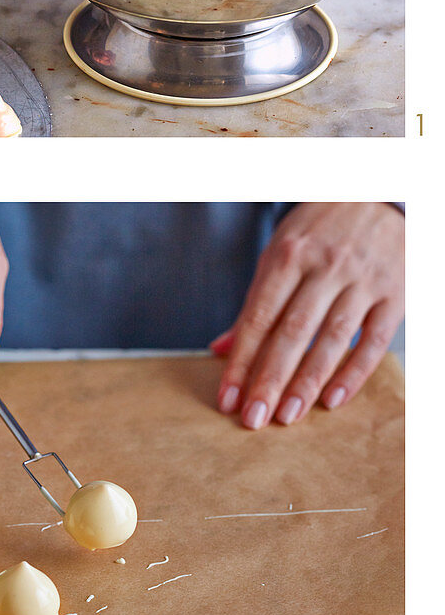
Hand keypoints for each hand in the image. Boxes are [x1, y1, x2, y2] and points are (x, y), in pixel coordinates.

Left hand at [211, 203, 403, 428]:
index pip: (258, 317)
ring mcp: (361, 281)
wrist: (378, 194)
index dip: (241, 361)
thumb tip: (220, 349)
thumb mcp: (282, 251)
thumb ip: (256, 302)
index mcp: (288, 256)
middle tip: (251, 419)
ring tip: (285, 416)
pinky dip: (353, 373)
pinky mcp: (394, 294)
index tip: (227, 397)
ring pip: (331, 340)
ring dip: (306, 383)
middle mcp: (324, 267)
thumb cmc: (319, 230)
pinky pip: (373, 341)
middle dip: (269, 379)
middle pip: (291, 333)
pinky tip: (331, 401)